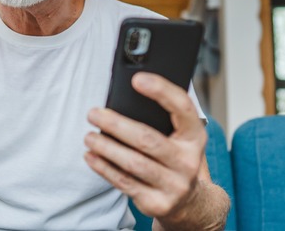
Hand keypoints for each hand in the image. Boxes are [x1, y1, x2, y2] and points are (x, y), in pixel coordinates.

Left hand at [84, 72, 207, 224]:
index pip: (182, 107)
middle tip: (93, 114)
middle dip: (116, 124)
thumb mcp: (179, 137)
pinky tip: (91, 156)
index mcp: (195, 137)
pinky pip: (125, 182)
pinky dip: (104, 168)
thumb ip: (161, 118)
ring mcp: (174, 185)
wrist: (189, 202)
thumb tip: (123, 98)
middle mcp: (188, 161)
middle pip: (148, 139)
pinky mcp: (158, 204)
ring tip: (89, 136)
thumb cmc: (175, 158)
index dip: (161, 91)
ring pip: (134, 163)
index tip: (137, 79)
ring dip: (106, 147)